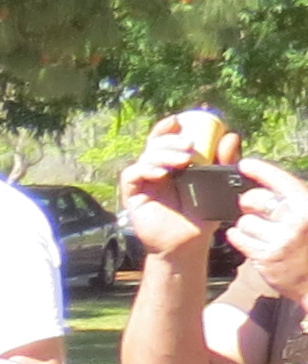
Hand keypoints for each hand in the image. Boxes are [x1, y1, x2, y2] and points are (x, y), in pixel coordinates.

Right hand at [120, 106, 239, 258]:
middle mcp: (156, 170)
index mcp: (172, 164)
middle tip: (189, 145)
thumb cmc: (202, 214)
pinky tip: (161, 172)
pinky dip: (145, 168)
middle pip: (154, 143)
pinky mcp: (133, 196)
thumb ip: (225, 161)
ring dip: (163, 153)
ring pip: (145, 156)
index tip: (181, 119)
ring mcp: (143, 182)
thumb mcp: (218, 183)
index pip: (166, 138)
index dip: (169, 127)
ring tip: (183, 160)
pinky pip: (132, 175)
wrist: (188, 243)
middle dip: (170, 139)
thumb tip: (231, 136)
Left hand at [235, 155, 307, 301]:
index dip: (261, 170)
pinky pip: (238, 238)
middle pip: (254, 199)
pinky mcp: (266, 258)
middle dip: (249, 201)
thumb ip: (293, 199)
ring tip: (261, 231)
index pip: (281, 181)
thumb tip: (264, 183)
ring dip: (248, 225)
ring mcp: (281, 240)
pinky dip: (238, 236)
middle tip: (252, 206)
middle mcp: (296, 221)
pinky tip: (247, 238)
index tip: (245, 164)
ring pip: (244, 221)